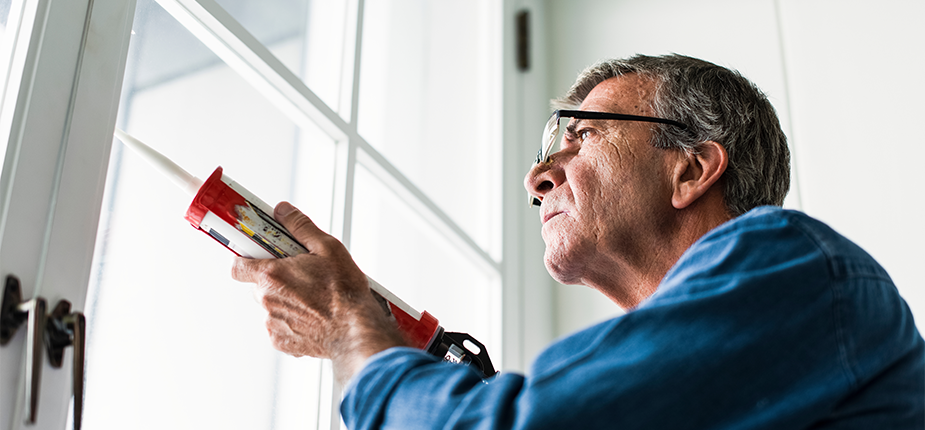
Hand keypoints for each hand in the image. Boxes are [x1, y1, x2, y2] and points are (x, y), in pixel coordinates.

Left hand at [231, 202, 407, 382]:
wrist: (356, 331)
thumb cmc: (345, 293)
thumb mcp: (328, 248)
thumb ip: (300, 226)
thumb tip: (283, 211)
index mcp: (272, 275)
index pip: (238, 264)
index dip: (246, 258)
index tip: (256, 254)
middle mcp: (268, 300)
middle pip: (259, 284)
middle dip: (275, 278)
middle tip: (300, 275)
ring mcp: (273, 323)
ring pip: (272, 305)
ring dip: (285, 300)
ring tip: (313, 298)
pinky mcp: (282, 341)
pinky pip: (280, 326)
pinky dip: (293, 320)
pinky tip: (313, 315)